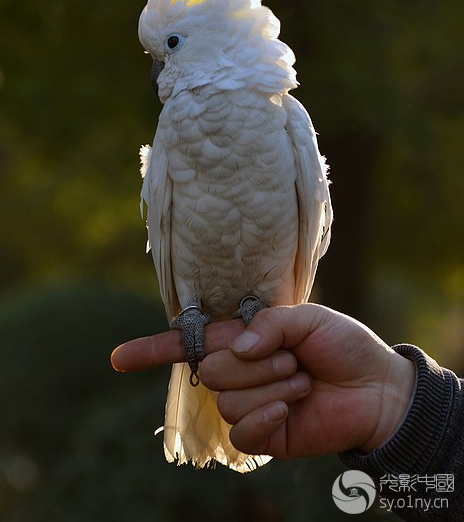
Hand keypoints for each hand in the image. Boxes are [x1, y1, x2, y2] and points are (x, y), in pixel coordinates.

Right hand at [111, 304, 415, 459]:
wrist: (375, 389)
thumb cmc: (342, 345)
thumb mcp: (308, 318)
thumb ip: (269, 324)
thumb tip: (238, 347)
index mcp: (243, 340)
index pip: (188, 345)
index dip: (152, 350)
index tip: (117, 358)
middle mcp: (239, 372)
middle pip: (213, 370)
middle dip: (259, 363)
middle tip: (294, 360)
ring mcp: (248, 405)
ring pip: (231, 400)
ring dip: (274, 387)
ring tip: (302, 381)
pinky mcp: (263, 435)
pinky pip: (243, 431)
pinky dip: (267, 416)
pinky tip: (290, 410)